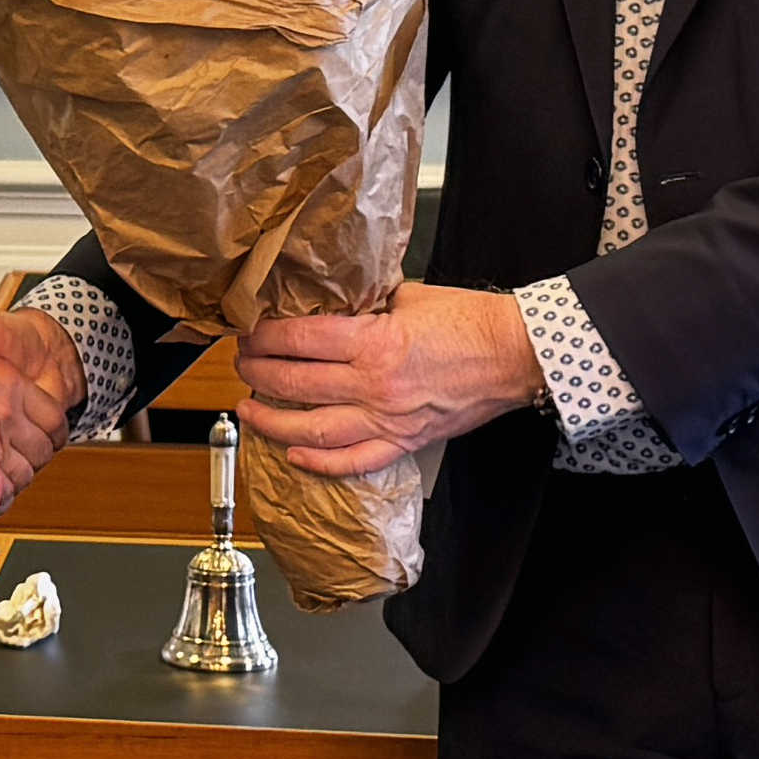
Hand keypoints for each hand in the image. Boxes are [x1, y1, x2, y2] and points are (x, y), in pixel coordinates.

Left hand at [238, 283, 542, 479]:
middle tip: (243, 363)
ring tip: (249, 409)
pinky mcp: (405, 441)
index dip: (265, 336)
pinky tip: (294, 453)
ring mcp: (388, 419)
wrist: (515, 354)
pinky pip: (353, 460)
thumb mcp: (411, 296)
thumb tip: (330, 298)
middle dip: (259, 372)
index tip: (250, 331)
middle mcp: (375, 385)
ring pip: (313, 430)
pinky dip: (319, 462)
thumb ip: (366, 302)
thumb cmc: (472, 322)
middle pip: (296, 383)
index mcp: (375, 342)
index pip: (300, 341)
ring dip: (273, 421)